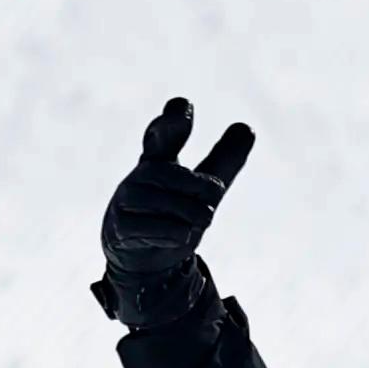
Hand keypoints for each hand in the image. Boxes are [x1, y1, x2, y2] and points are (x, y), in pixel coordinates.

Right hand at [95, 96, 253, 326]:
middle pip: (170, 175)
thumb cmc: (173, 214)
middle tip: (216, 194)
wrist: (146, 260)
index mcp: (158, 158)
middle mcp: (139, 176)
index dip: (171, 121)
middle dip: (198, 185)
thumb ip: (223, 160)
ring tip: (203, 221)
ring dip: (191, 215)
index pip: (162, 133)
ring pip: (165, 203)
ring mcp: (126, 201)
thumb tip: (248, 129)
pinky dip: (176, 234)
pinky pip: (155, 228)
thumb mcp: (202, 188)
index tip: (183, 108)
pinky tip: (182, 235)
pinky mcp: (120, 228)